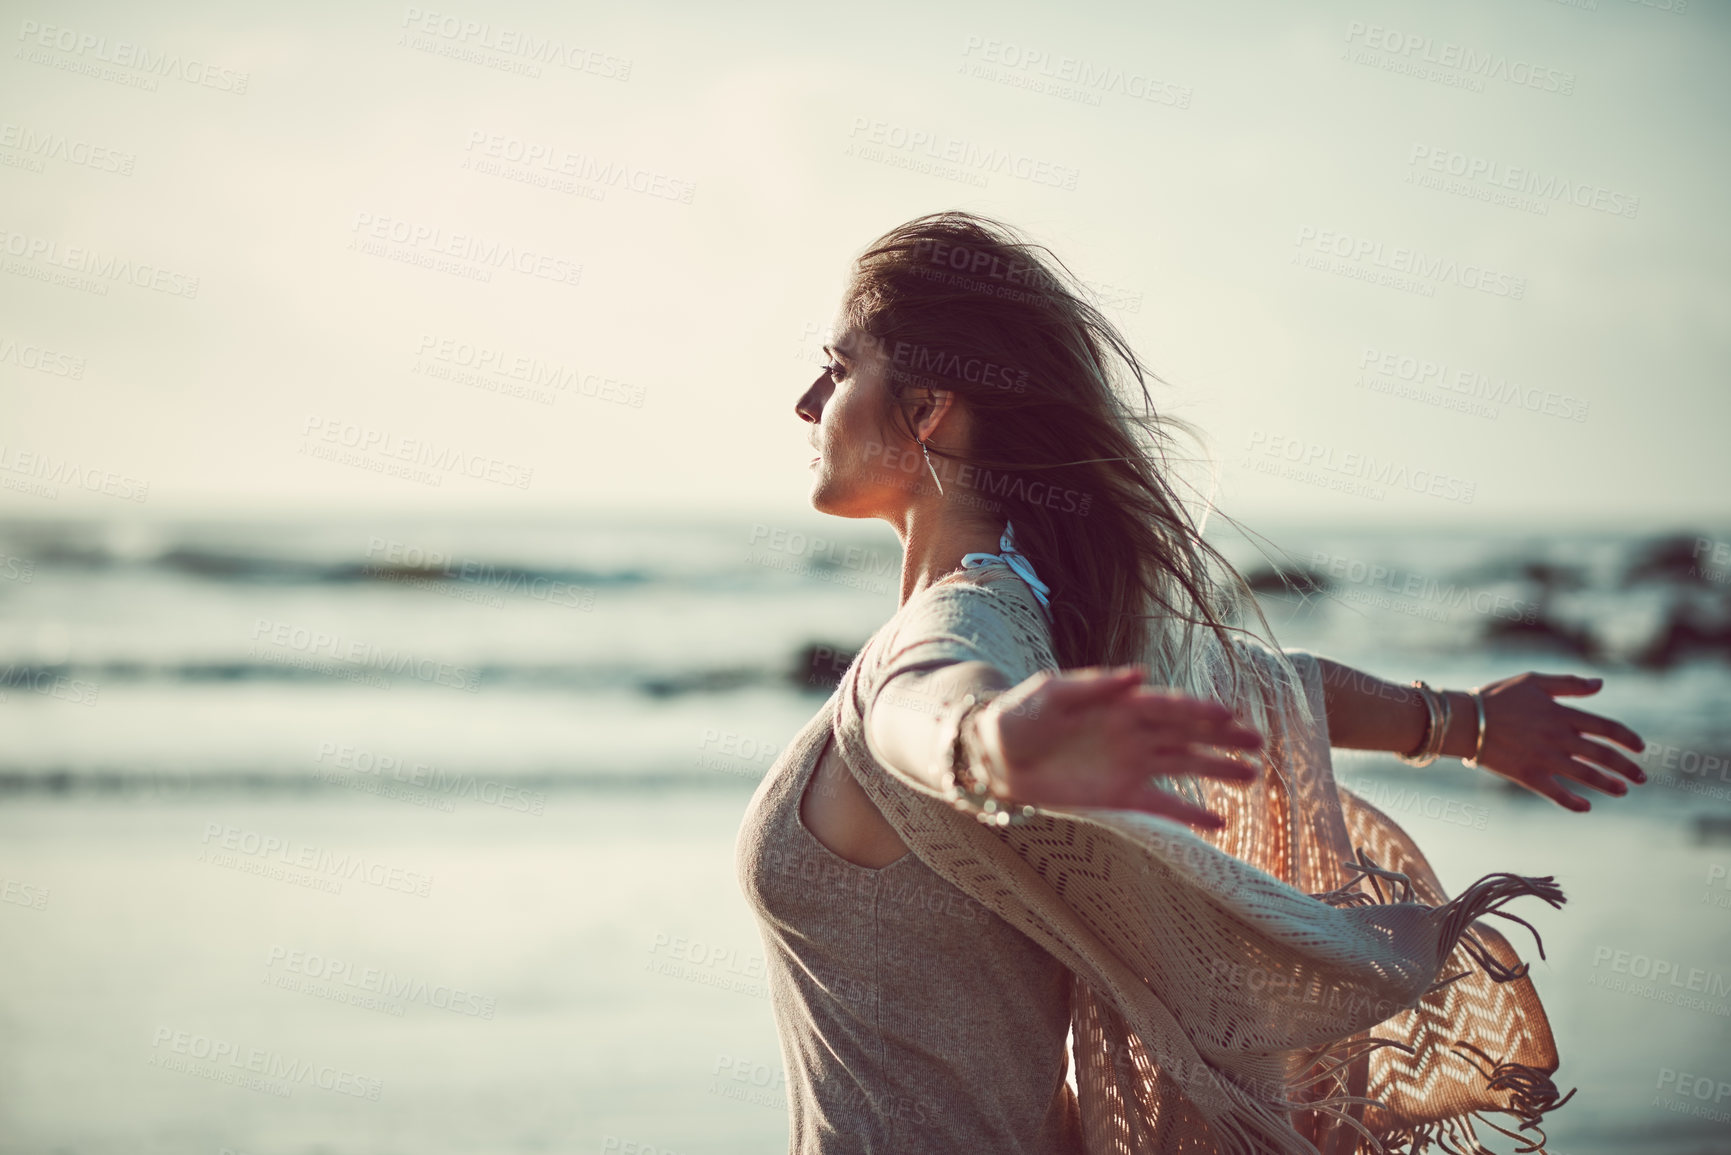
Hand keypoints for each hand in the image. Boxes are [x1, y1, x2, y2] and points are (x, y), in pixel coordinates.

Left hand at [976, 665, 1262, 830]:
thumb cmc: (1019, 716)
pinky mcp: (1119, 796)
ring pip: (1183, 766)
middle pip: (1187, 735)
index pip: (1169, 706)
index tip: (1229, 715)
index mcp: (1120, 704)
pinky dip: (1188, 815)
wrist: (991, 757)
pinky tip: (1218, 823)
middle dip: (1222, 738)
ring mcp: (1129, 765)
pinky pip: (1161, 806)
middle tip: (1258, 744)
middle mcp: (1132, 733)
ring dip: (1217, 771)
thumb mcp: (1052, 693)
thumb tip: (1139, 675)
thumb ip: (1095, 685)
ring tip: (1251, 776)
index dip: (1199, 711)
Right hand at [1465, 672, 1646, 811]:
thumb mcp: (1533, 681)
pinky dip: (1574, 803)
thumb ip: (1569, 684)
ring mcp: (1545, 759)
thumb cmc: (1497, 697)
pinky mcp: (1529, 776)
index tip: (1640, 748)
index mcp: (1563, 714)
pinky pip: (1557, 794)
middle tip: (1641, 778)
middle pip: (1604, 755)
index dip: (1628, 738)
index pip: (1607, 728)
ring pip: (1587, 776)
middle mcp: (1559, 738)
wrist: (1464, 721)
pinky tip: (1586, 807)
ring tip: (1622, 791)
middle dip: (1627, 768)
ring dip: (1609, 785)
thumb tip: (1600, 684)